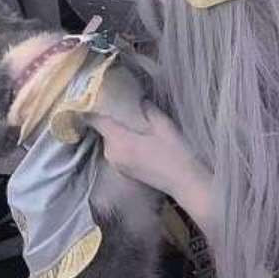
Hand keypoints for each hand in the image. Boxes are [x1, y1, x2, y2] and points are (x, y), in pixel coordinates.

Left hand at [87, 105, 214, 236]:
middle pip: (102, 128)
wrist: (185, 182)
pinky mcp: (122, 170)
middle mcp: (111, 153)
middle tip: (123, 105)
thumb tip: (137, 97)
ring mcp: (115, 163)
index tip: (99, 95)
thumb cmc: (177, 153)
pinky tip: (137, 138)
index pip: (94, 119)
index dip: (93, 106)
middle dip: (110, 117)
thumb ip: (147, 108)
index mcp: (119, 141)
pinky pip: (115, 149)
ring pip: (109, 139)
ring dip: (117, 130)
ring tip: (133, 122)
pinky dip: (122, 142)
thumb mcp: (164, 125)